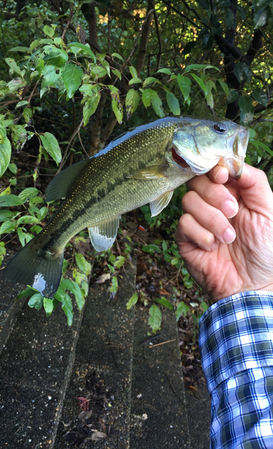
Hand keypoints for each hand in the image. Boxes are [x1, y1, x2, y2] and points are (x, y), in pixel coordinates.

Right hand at [175, 164, 272, 301]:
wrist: (252, 286)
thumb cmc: (265, 250)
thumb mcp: (269, 211)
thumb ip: (254, 182)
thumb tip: (233, 162)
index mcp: (233, 193)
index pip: (215, 169)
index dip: (216, 168)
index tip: (223, 176)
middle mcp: (212, 203)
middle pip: (198, 181)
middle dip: (216, 195)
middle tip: (233, 213)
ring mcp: (197, 220)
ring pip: (189, 200)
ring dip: (212, 219)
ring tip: (229, 238)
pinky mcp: (185, 237)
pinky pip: (184, 223)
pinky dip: (201, 235)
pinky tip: (213, 247)